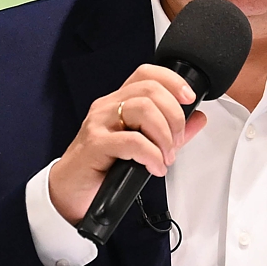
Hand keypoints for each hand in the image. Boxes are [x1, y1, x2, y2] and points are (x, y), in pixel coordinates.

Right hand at [48, 64, 207, 224]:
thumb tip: (197, 118)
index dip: (172, 81)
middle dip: (174, 116)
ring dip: (164, 135)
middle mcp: (107, 107)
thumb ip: (169, 131)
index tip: (189, 98)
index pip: (146, 74)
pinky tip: (154, 167)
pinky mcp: (95, 145)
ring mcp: (99, 124)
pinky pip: (132, 141)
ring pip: (142, 109)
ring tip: (165, 156)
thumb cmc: (101, 168)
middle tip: (176, 142)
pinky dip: (151, 155)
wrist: (69, 191)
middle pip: (149, 90)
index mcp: (118, 102)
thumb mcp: (141, 147)